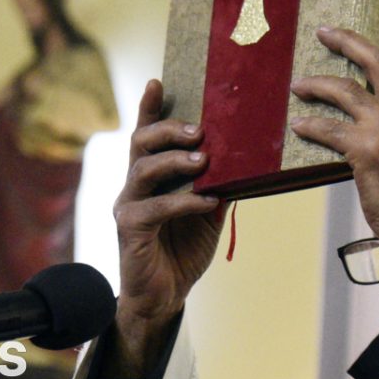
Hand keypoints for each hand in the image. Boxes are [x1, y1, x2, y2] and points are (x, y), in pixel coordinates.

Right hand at [109, 80, 224, 376]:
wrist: (163, 296)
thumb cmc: (182, 249)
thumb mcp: (207, 211)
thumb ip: (219, 182)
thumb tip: (250, 157)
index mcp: (150, 175)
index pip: (147, 133)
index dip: (149, 107)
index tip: (158, 81)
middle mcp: (134, 184)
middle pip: (140, 142)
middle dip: (168, 129)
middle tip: (199, 129)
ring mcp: (128, 206)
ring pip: (143, 169)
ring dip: (175, 161)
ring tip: (203, 159)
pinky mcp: (129, 230)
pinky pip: (155, 208)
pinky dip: (183, 202)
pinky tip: (206, 201)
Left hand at [290, 28, 378, 291]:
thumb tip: (369, 134)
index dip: (366, 61)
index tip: (348, 49)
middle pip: (377, 60)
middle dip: (348, 40)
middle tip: (324, 32)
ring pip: (345, 90)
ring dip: (317, 85)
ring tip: (298, 87)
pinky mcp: (367, 149)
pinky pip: (329, 128)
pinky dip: (310, 125)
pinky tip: (298, 125)